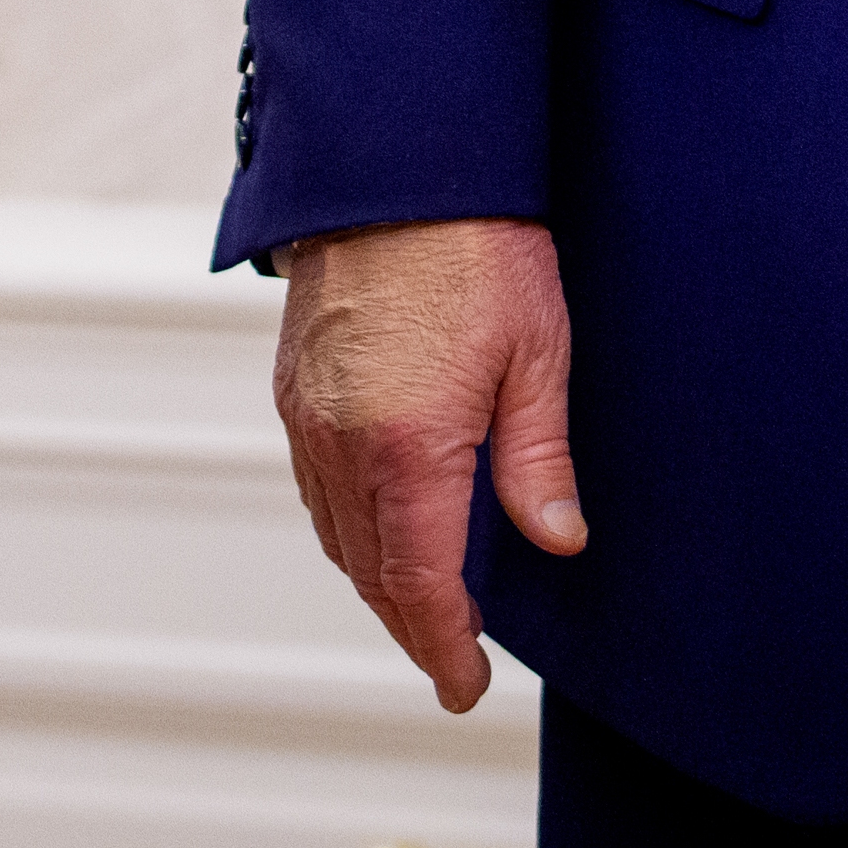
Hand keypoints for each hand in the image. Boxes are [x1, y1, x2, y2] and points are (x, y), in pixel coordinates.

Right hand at [270, 215, 584, 712]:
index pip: (418, 584)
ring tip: (426, 601)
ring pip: (334, 531)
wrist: (391, 161)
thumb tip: (556, 540)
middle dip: (411, 625)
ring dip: (377, 578)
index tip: (465, 686)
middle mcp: (339, 438)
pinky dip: (347, 525)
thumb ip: (540, 458)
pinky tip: (383, 522)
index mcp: (405, 444)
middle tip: (452, 659)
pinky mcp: (291, 383)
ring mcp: (306, 411)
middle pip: (369, 571)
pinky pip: (313, 483)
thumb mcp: (536, 352)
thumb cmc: (474, 243)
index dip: (443, 647)